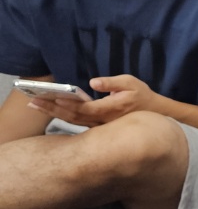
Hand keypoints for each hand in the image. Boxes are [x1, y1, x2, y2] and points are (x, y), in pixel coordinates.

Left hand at [28, 74, 159, 126]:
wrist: (153, 114)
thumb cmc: (141, 95)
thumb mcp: (131, 82)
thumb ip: (112, 83)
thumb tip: (92, 82)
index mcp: (108, 109)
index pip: (82, 107)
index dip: (65, 103)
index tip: (48, 97)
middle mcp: (101, 120)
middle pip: (72, 117)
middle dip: (51, 109)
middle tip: (32, 102)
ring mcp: (99, 125)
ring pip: (72, 121)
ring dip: (53, 113)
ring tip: (36, 106)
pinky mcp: (98, 126)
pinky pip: (76, 122)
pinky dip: (62, 116)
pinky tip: (51, 111)